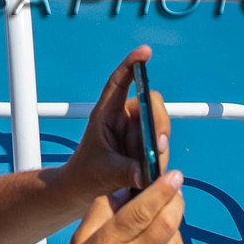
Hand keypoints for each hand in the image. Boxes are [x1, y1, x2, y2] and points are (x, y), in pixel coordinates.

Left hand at [56, 50, 170, 207]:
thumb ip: (126, 171)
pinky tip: (154, 174)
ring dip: (160, 147)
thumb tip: (147, 174)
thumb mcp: (104, 173)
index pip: (119, 82)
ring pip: (159, 127)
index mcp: (106, 113)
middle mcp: (123, 118)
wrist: (82, 191)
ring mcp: (136, 133)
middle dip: (159, 122)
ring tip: (152, 169)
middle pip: (150, 104)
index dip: (131, 64)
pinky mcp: (145, 148)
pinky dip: (160, 160)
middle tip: (158, 146)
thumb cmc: (86, 175)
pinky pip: (161, 147)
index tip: (145, 52)